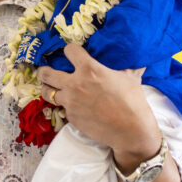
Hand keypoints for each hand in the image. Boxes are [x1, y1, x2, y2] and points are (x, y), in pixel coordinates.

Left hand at [36, 44, 157, 158]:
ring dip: (48, 90)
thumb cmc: (133, 102)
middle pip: (46, 74)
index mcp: (89, 69)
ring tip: (52, 89)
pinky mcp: (71, 117)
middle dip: (43, 71)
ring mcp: (70, 102)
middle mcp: (74, 84)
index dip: (70, 50)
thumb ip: (127, 69)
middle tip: (44, 72)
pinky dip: (66, 106)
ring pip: (47, 93)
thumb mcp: (130, 79)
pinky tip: (73, 106)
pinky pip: (62, 108)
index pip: (69, 51)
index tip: (72, 53)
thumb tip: (139, 65)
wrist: (130, 131)